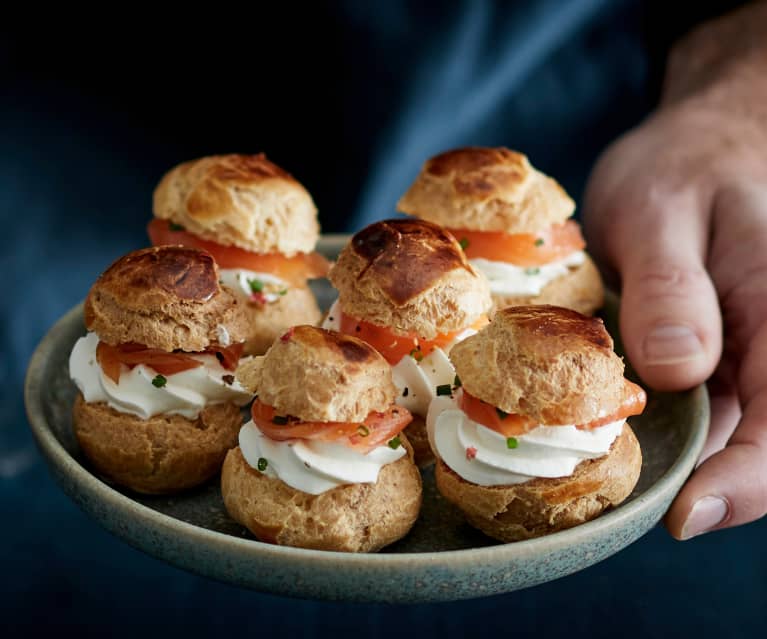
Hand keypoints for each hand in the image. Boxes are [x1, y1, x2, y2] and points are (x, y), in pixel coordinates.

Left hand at [583, 2, 766, 538]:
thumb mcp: (659, 212)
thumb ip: (670, 289)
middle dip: (704, 485)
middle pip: (764, 446)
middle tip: (623, 499)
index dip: (746, 481)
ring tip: (608, 472)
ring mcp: (750, 360)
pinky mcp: (719, 363)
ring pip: (732, 439)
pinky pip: (704, 418)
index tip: (685, 513)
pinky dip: (666, 436)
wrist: (691, 151)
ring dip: (679, 466)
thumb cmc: (680, 169)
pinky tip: (618, 435)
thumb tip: (678, 370)